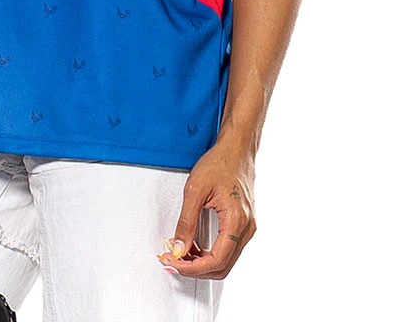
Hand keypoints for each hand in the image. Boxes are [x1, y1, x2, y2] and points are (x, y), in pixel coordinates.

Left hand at [158, 141, 255, 279]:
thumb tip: (178, 248)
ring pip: (226, 260)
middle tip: (171, 261)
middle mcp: (247, 229)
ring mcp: (247, 228)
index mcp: (237, 221)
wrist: (237, 150)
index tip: (172, 263)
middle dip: (195, 269)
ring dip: (202, 262)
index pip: (216, 260)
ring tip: (179, 254)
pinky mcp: (244, 225)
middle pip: (222, 266)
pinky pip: (228, 249)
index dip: (192, 267)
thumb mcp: (195, 190)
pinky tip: (193, 247)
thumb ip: (186, 222)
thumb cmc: (219, 163)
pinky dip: (210, 253)